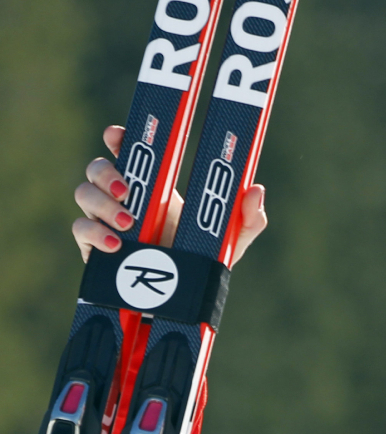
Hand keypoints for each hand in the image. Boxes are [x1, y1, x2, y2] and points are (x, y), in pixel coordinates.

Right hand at [72, 125, 267, 266]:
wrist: (179, 301)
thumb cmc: (203, 261)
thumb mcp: (231, 239)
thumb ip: (248, 218)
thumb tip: (256, 190)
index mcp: (154, 188)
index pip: (130, 154)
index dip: (119, 138)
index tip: (118, 133)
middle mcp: (125, 199)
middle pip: (97, 168)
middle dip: (107, 172)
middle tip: (128, 189)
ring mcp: (105, 220)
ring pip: (84, 194)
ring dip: (101, 203)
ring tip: (127, 222)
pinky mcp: (93, 246)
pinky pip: (80, 229)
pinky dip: (94, 232)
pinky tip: (116, 244)